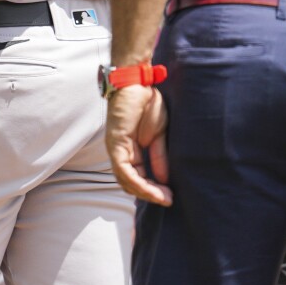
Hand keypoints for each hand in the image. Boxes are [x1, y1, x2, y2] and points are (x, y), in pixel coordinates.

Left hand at [105, 84, 171, 205]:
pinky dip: (137, 181)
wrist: (138, 84)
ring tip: (163, 197)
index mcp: (129, 150)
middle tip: (167, 200)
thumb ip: (159, 157)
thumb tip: (164, 180)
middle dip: (149, 194)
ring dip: (145, 191)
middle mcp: (120, 152)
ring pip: (126, 179)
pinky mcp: (115, 143)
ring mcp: (116, 148)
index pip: (137, 178)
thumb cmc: (147, 105)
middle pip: (130, 183)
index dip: (152, 189)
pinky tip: (151, 188)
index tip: (169, 196)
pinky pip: (124, 169)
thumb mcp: (158, 136)